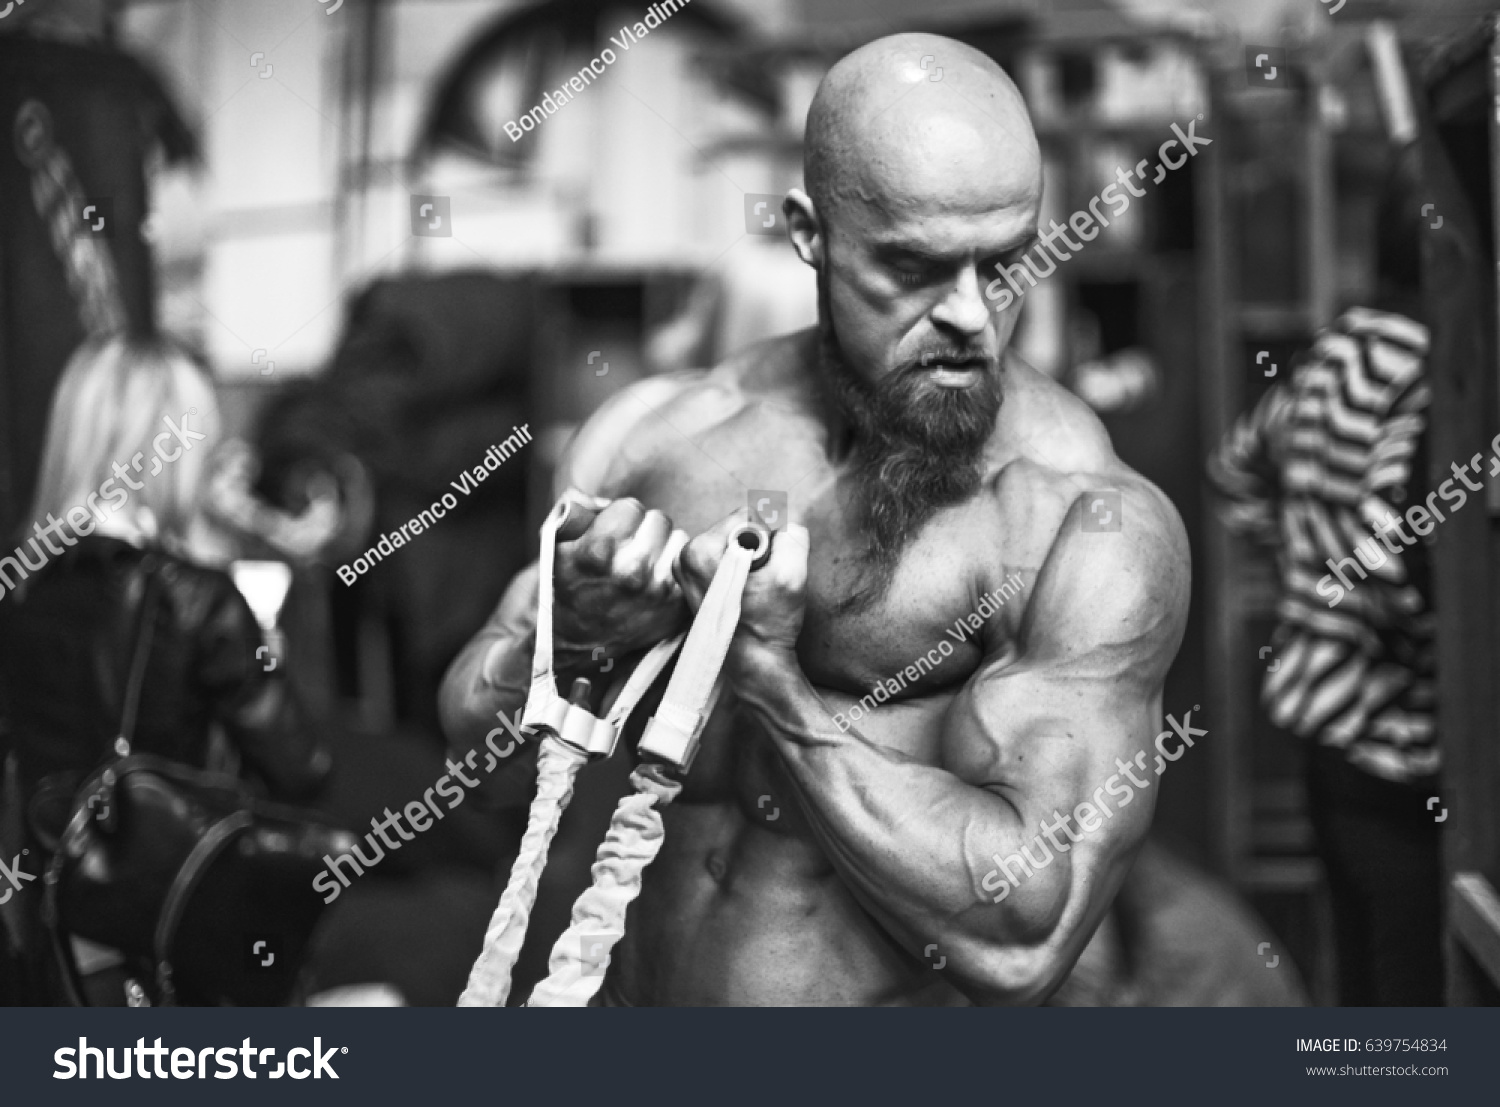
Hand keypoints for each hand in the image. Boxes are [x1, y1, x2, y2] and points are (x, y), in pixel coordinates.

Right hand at [551, 496, 689, 659]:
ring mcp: (658, 590)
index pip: (631, 507)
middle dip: (643, 529)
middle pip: (658, 520)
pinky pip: (686, 565)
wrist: (580, 640)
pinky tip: (655, 579)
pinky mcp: (677, 604)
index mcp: (600, 552)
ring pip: (677, 539)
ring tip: (642, 564)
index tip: (612, 533)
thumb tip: (602, 500)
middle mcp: (632, 571)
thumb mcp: (556, 545)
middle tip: (628, 548)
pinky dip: (673, 567)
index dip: (619, 517)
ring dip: (663, 547)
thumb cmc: (568, 587)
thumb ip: (575, 508)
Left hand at [677, 512, 808, 659]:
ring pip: (733, 542)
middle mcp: (684, 557)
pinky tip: (747, 593)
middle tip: (763, 581)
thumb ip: (792, 534)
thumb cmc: (769, 625)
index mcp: (699, 551)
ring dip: (752, 558)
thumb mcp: (791, 573)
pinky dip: (742, 568)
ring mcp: (686, 570)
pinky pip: (726, 557)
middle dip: (759, 547)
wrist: (755, 665)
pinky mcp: (694, 580)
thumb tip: (784, 520)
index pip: (747, 515)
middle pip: (737, 527)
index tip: (769, 569)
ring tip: (755, 589)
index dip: (770, 538)